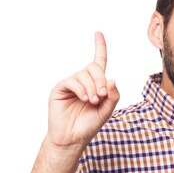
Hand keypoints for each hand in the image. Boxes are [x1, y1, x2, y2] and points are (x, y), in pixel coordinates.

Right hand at [47, 31, 118, 152]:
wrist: (72, 139)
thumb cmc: (88, 125)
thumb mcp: (106, 111)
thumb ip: (113, 96)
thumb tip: (112, 79)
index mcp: (95, 85)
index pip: (98, 62)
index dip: (99, 47)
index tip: (98, 33)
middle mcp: (83, 82)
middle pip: (94, 68)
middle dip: (101, 80)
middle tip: (102, 96)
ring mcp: (71, 84)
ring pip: (84, 74)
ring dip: (92, 87)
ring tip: (93, 102)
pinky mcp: (60, 89)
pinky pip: (73, 81)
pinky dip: (81, 89)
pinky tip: (84, 99)